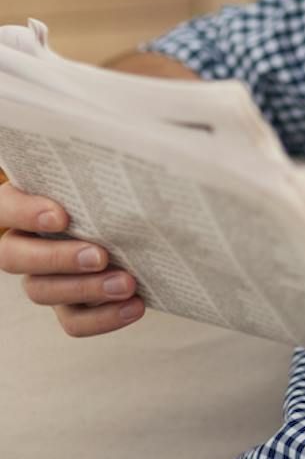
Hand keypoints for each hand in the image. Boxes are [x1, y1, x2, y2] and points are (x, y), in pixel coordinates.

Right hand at [0, 181, 143, 335]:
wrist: (124, 215)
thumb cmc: (104, 185)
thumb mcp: (95, 173)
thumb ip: (96, 168)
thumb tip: (128, 143)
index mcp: (20, 204)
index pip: (6, 207)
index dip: (28, 213)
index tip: (62, 217)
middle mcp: (22, 242)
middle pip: (16, 257)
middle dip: (59, 259)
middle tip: (101, 255)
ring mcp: (41, 276)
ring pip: (43, 291)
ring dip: (87, 290)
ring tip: (126, 284)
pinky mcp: (65, 302)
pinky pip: (73, 321)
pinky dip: (103, 318)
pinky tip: (134, 306)